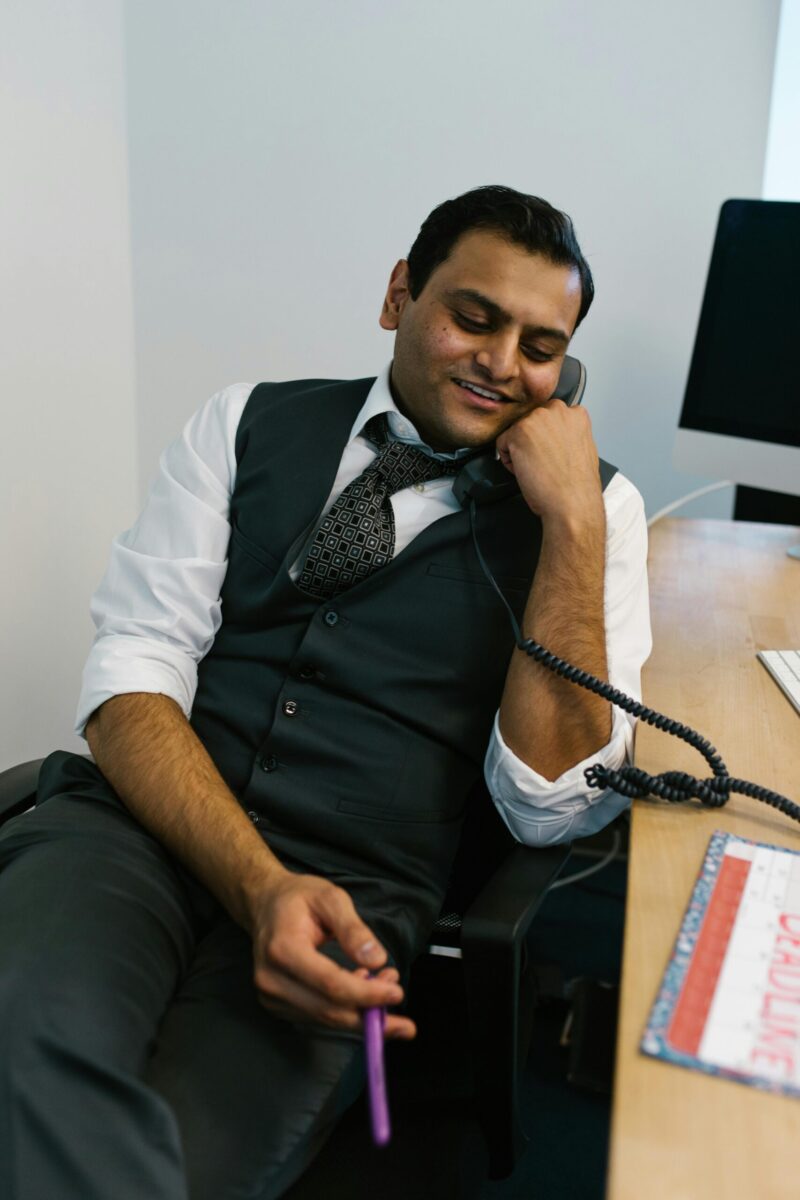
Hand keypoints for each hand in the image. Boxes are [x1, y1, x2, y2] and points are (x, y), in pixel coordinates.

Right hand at [249, 871, 416, 1038]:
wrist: (265, 903)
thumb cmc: (298, 897)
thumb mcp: (331, 898)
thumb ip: (354, 929)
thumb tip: (376, 960)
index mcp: (283, 949)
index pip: (331, 984)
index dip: (367, 994)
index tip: (397, 993)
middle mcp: (272, 979)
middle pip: (328, 1010)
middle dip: (369, 1014)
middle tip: (403, 1014)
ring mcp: (271, 995)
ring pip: (325, 1018)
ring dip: (361, 1011)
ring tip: (385, 985)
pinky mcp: (277, 1004)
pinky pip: (317, 1015)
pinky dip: (345, 1009)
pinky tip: (362, 988)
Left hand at [495, 399, 603, 523]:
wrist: (571, 502)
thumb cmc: (577, 485)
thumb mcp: (582, 448)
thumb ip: (568, 434)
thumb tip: (553, 437)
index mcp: (576, 414)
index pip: (550, 417)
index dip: (547, 438)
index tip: (549, 452)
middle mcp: (557, 411)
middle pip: (532, 421)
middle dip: (532, 440)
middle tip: (542, 462)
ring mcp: (537, 419)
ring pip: (516, 432)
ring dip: (520, 450)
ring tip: (536, 468)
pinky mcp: (518, 431)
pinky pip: (502, 443)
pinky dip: (508, 460)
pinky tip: (526, 471)